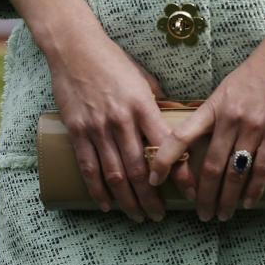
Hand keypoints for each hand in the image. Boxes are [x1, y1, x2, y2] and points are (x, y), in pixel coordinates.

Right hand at [45, 29, 197, 222]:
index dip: (179, 173)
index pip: (166, 146)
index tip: (190, 192)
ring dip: (128, 201)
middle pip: (140, 169)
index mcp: (143, 105)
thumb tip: (169, 123)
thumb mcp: (143, 77)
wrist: (74, 48)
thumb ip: (155, 102)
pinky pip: (88, 167)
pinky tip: (107, 204)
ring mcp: (98, 127)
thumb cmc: (113, 60)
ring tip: (138, 216)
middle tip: (160, 216)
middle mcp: (122, 120)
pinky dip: (98, 190)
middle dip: (152, 197)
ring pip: (115, 174)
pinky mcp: (77, 131)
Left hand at [146, 31, 264, 221]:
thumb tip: (202, 138)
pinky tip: (248, 202)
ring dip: (227, 199)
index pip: (181, 136)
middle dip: (204, 196)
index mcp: (213, 106)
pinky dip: (254, 189)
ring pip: (235, 172)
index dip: (164, 159)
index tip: (153, 179)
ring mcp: (254, 125)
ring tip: (223, 215)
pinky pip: (262, 167)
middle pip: (211, 166)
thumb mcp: (227, 88)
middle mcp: (230, 117)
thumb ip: (215, 112)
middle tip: (202, 215)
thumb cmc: (258, 71)